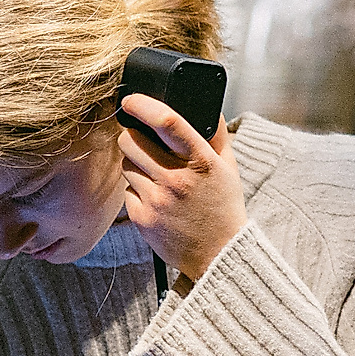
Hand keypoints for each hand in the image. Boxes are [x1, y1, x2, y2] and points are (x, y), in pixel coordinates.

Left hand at [118, 93, 244, 279]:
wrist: (219, 254)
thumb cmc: (223, 207)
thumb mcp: (228, 167)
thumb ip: (216, 135)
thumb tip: (206, 106)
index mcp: (201, 162)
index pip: (167, 122)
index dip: (143, 105)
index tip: (131, 100)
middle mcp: (177, 180)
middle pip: (131, 141)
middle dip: (133, 137)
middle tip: (143, 142)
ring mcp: (157, 201)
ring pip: (126, 164)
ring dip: (135, 164)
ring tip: (156, 175)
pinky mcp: (143, 218)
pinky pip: (127, 190)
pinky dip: (137, 190)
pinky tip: (156, 198)